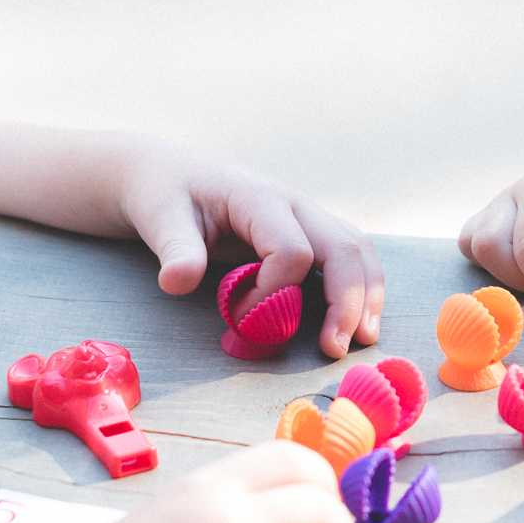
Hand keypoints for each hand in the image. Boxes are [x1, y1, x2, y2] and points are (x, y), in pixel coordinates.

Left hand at [114, 140, 383, 356]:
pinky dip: (358, 287)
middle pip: (344, 248)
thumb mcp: (159, 219)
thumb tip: (177, 282)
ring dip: (365, 295)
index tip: (237, 319)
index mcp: (260, 198)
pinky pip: (346, 254)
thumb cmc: (163, 196)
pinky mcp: (306, 230)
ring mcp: (305, 216)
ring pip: (356, 249)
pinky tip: (355, 320)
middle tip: (334, 349)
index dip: (272, 295)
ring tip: (363, 339)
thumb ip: (174, 249)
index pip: (292, 251)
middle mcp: (294, 203)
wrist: (166, 173)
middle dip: (346, 301)